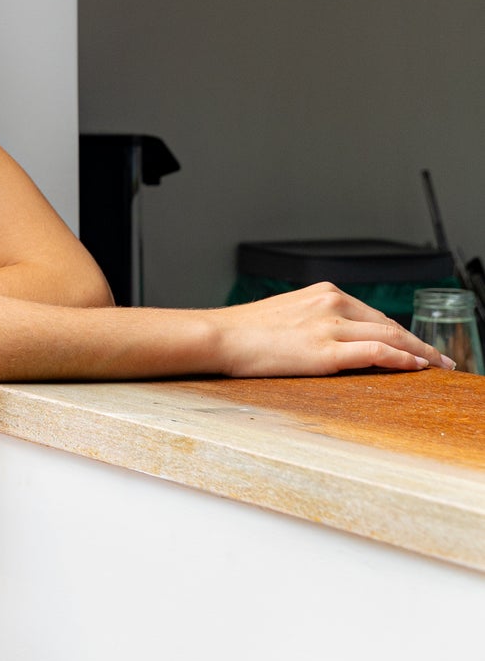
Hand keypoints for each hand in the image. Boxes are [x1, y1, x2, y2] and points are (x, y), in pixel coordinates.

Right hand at [208, 283, 455, 377]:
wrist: (220, 337)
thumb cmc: (245, 332)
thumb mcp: (287, 316)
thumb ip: (314, 323)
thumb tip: (331, 342)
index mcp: (324, 293)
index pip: (374, 315)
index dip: (401, 333)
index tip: (417, 347)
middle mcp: (332, 303)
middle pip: (389, 324)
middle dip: (418, 343)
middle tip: (441, 359)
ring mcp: (330, 326)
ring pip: (390, 336)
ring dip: (420, 353)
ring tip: (439, 367)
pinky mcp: (325, 350)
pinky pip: (376, 352)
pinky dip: (401, 359)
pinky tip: (416, 367)